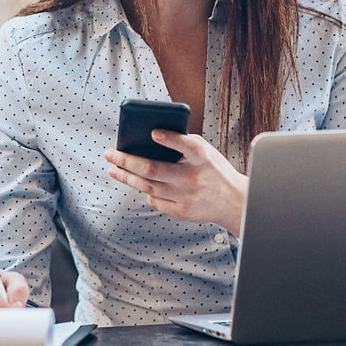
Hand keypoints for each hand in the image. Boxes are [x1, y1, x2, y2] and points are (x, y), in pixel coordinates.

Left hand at [104, 130, 248, 235]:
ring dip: (127, 177)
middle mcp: (194, 177)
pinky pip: (155, 201)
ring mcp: (188, 196)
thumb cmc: (214, 170)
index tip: (153, 133)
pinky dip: (145, 191)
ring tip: (114, 169)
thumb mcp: (205, 151)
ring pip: (148, 186)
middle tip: (110, 154)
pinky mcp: (183, 212)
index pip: (186, 145)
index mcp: (202, 157)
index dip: (169, 139)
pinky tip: (135, 183)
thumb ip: (183, 144)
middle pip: (153, 169)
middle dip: (127, 161)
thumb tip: (149, 138)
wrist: (234, 201)